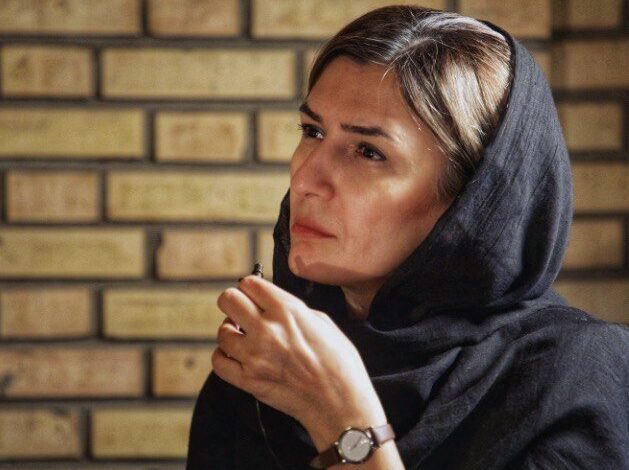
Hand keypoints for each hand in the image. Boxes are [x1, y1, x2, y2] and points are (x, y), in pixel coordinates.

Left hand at [212, 274, 377, 427]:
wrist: (339, 403)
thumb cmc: (339, 364)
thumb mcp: (323, 322)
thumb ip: (294, 310)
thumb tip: (275, 307)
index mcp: (287, 310)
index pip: (249, 283)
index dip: (250, 288)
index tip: (253, 295)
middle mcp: (267, 329)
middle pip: (228, 300)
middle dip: (234, 303)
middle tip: (241, 311)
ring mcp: (254, 356)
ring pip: (222, 332)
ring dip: (231, 332)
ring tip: (243, 337)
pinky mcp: (248, 380)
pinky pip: (219, 361)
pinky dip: (224, 356)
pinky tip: (236, 355)